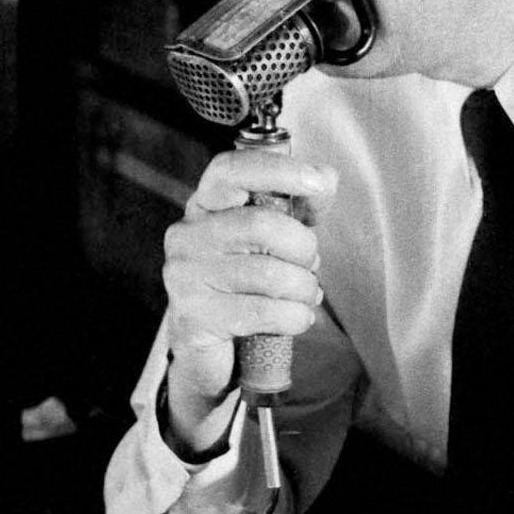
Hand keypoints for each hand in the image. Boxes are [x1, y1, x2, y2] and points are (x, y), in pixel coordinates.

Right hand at [161, 149, 335, 455]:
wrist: (202, 344)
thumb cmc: (241, 283)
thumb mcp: (271, 239)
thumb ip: (298, 207)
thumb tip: (327, 177)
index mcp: (205, 205)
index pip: (232, 169)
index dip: (277, 169)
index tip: (318, 182)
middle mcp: (187, 234)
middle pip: (262, 224)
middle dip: (303, 247)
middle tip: (311, 265)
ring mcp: (186, 275)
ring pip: (268, 273)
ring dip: (303, 287)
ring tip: (307, 295)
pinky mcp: (194, 316)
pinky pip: (261, 311)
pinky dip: (294, 316)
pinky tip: (299, 317)